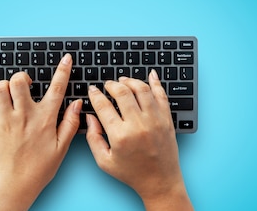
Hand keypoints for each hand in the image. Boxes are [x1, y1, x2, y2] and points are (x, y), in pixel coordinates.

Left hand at [0, 54, 80, 210]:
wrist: (16, 184)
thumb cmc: (40, 168)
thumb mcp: (62, 147)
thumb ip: (71, 123)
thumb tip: (77, 103)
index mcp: (45, 118)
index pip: (57, 88)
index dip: (63, 70)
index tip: (66, 59)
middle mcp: (25, 115)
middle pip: (19, 81)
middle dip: (22, 77)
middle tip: (25, 84)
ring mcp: (7, 120)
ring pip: (0, 89)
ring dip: (4, 86)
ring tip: (9, 93)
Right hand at [86, 70, 193, 210]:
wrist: (160, 181)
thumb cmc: (132, 173)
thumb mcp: (104, 161)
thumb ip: (93, 137)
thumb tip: (89, 116)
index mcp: (120, 136)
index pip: (103, 106)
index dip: (95, 94)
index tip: (92, 90)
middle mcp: (138, 125)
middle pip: (122, 92)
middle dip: (111, 84)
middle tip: (108, 84)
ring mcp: (155, 121)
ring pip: (142, 89)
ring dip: (131, 81)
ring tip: (123, 81)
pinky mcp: (167, 120)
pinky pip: (162, 95)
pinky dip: (156, 82)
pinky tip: (150, 75)